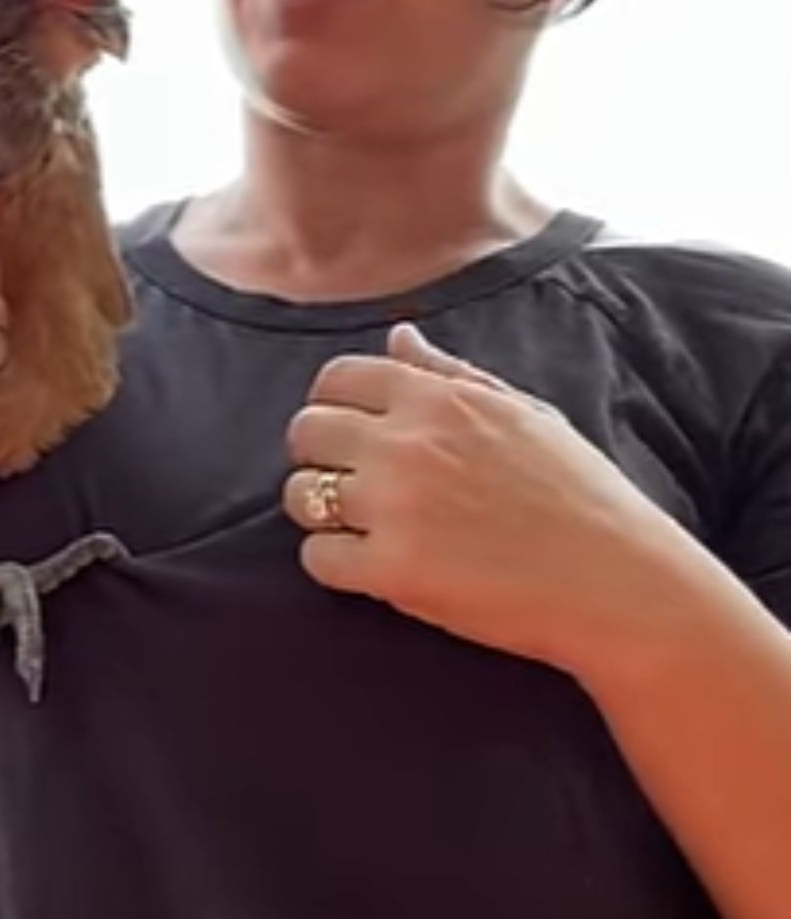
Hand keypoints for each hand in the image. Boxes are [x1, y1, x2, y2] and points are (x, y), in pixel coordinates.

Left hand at [282, 323, 699, 679]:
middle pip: (305, 431)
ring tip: (359, 526)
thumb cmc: (580, 495)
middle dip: (315, 455)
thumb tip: (397, 337)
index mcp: (439, 400)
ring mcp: (395, 507)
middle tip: (347, 483)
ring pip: (300, 495)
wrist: (618, 581)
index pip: (336, 378)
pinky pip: (317, 559)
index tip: (346, 433)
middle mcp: (407, 444)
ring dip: (319, 510)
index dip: (330, 405)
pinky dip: (333, 565)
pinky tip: (370, 566)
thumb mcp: (524, 413)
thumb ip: (450, 373)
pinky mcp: (393, 571)